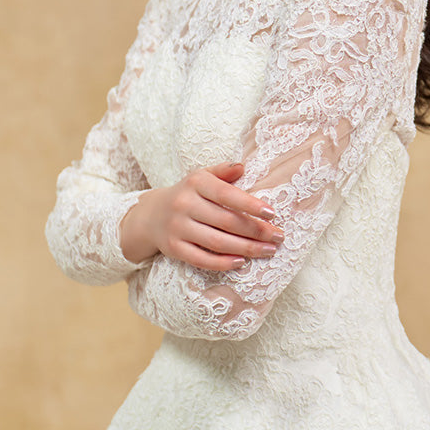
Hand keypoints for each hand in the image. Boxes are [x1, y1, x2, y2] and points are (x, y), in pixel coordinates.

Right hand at [119, 161, 284, 271]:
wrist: (150, 215)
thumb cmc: (187, 194)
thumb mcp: (201, 177)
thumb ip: (223, 171)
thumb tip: (243, 167)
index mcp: (195, 183)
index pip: (227, 194)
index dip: (251, 205)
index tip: (272, 213)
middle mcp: (184, 205)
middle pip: (226, 221)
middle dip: (256, 231)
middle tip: (278, 237)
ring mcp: (177, 228)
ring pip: (217, 242)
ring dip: (246, 248)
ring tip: (268, 251)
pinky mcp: (173, 249)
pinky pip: (201, 259)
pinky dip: (222, 263)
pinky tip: (241, 262)